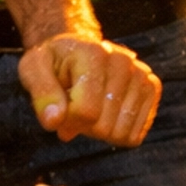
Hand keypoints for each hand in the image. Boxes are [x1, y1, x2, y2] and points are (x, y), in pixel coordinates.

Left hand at [17, 35, 161, 146]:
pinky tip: (107, 113)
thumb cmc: (53, 63)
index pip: (86, 112)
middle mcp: (123, 61)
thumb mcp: (33, 70)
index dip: (67, 121)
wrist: (78, 50)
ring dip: (101, 131)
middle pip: (104, 127)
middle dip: (83, 127)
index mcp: (94, 53)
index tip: (58, 110)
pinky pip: (136, 135)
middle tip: (74, 108)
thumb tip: (54, 121)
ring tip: (91, 109)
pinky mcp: (152, 88)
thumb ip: (41, 93)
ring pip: (122, 134)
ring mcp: (141, 74)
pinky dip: (118, 132)